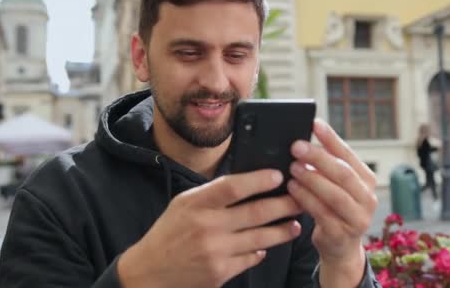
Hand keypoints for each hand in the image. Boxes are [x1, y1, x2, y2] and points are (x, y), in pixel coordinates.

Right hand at [118, 169, 302, 287]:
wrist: (149, 272)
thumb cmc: (169, 233)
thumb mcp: (184, 203)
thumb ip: (212, 193)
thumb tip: (249, 182)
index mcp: (196, 203)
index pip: (233, 187)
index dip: (259, 180)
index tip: (278, 175)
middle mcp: (206, 226)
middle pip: (255, 212)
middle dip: (284, 205)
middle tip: (300, 199)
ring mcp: (215, 251)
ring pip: (260, 238)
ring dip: (282, 231)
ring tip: (295, 224)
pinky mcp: (220, 272)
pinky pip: (251, 259)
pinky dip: (261, 251)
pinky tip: (267, 246)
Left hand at [287, 119, 377, 284]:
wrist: (339, 247)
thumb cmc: (334, 209)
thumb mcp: (336, 185)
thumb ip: (327, 164)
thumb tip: (306, 137)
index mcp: (366, 180)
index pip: (349, 154)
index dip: (331, 138)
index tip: (315, 123)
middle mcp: (368, 198)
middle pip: (343, 173)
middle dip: (318, 157)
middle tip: (296, 146)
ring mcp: (357, 218)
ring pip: (334, 194)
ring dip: (311, 178)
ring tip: (293, 168)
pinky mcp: (342, 234)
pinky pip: (322, 213)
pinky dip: (306, 199)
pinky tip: (292, 189)